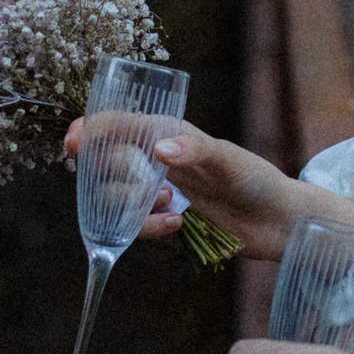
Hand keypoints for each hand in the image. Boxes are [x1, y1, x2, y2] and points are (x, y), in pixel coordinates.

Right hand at [64, 120, 353, 258]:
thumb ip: (196, 150)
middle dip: (110, 175)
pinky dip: (147, 228)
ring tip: (168, 206)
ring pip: (116, 198)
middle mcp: (159, 162)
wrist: (281, 224)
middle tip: (142, 186)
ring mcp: (160, 192)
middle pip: (107, 163)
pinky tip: (176, 225)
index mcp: (171, 135)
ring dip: (130, 204)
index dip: (92, 130)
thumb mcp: (230, 160)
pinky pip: (135, 226)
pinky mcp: (166, 221)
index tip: (72, 141)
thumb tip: (159, 147)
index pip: (119, 125)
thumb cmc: (259, 180)